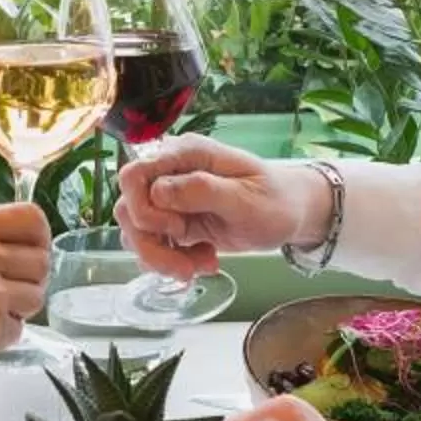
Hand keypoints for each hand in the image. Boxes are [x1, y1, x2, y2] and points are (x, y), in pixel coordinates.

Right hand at [0, 204, 49, 385]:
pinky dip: (1, 333)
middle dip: (30, 275)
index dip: (39, 236)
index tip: (32, 249)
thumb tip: (14, 241)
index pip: (31, 219)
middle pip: (41, 260)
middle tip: (9, 287)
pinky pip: (17, 329)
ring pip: (36, 296)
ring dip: (19, 305)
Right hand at [114, 138, 325, 276]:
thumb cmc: (276, 199)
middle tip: (187, 266)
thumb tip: (159, 191)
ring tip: (201, 266)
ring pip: (136, 231)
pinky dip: (171, 261)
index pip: (134, 175)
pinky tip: (203, 261)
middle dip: (152, 245)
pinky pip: (151, 244)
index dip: (145, 209)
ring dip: (162, 258)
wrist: (292, 214)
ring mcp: (170, 198)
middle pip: (129, 208)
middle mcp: (171, 172)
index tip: (177, 229)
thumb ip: (202, 191)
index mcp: (186, 154)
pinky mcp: (174, 221)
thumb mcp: (246, 198)